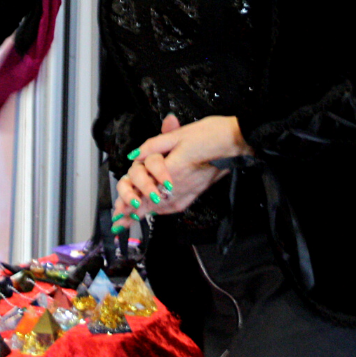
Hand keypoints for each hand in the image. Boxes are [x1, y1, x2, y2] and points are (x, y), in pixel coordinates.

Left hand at [111, 113, 245, 228]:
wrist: (237, 143)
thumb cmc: (212, 135)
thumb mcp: (180, 134)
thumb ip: (154, 145)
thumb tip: (135, 156)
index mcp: (173, 170)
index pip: (145, 193)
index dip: (129, 205)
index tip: (118, 213)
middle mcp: (180, 186)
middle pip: (150, 204)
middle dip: (132, 212)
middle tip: (119, 222)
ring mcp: (189, 192)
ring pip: (161, 207)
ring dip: (144, 213)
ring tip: (130, 221)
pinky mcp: (196, 193)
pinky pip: (174, 205)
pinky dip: (161, 209)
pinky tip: (155, 210)